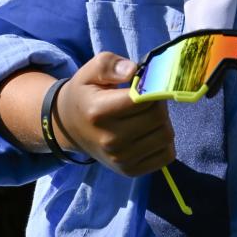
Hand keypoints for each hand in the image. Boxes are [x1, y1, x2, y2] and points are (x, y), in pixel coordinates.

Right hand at [53, 53, 174, 177]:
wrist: (70, 127)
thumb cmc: (86, 94)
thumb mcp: (90, 71)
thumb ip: (110, 65)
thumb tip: (133, 71)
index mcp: (99, 112)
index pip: (143, 99)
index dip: (151, 87)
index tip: (147, 84)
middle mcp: (110, 140)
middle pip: (158, 117)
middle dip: (159, 103)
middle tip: (148, 99)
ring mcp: (120, 159)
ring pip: (166, 135)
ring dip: (163, 122)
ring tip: (147, 115)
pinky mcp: (130, 171)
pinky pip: (166, 155)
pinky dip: (164, 142)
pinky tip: (150, 133)